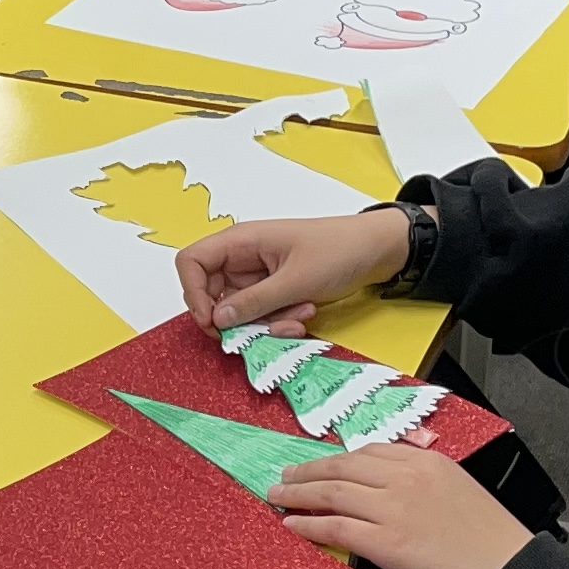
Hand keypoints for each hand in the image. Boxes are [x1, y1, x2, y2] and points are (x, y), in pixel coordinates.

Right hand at [174, 208, 411, 333]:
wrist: (376, 250)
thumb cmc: (338, 251)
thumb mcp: (296, 280)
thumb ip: (254, 302)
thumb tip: (218, 319)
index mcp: (241, 241)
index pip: (192, 262)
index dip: (192, 292)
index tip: (213, 321)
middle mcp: (243, 258)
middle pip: (212, 293)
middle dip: (237, 317)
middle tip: (262, 327)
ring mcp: (258, 276)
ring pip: (239, 310)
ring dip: (264, 322)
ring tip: (299, 314)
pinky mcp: (274, 290)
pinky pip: (261, 314)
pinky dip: (278, 321)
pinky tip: (303, 314)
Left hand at [268, 443, 532, 568]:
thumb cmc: (491, 541)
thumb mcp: (458, 490)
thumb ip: (422, 481)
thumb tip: (386, 488)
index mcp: (427, 461)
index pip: (368, 451)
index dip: (336, 458)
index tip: (319, 464)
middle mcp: (407, 477)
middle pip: (342, 466)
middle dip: (307, 471)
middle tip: (284, 476)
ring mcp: (394, 508)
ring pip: (332, 493)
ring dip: (298, 494)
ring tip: (277, 496)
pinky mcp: (387, 542)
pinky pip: (336, 527)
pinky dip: (309, 524)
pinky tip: (292, 524)